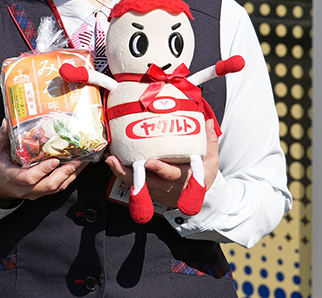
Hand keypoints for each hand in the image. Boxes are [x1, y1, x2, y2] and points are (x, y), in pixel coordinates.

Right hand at [0, 118, 87, 208]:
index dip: (43, 170)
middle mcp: (25, 189)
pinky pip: (58, 187)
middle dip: (65, 172)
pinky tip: (78, 167)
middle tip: (77, 159)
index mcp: (13, 178)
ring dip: (71, 175)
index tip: (54, 160)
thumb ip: (1, 137)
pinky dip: (70, 177)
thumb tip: (6, 121)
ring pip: (56, 188)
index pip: (29, 178)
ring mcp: (35, 192)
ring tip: (83, 161)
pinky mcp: (42, 192)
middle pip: (48, 185)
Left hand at [105, 118, 219, 208]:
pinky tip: (113, 162)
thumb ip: (209, 141)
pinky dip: (122, 173)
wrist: (201, 199)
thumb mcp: (211, 160)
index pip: (170, 174)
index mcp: (183, 177)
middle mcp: (167, 186)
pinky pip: (133, 183)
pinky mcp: (150, 190)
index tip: (149, 162)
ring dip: (120, 171)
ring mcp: (156, 190)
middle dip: (128, 172)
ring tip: (110, 158)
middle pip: (145, 181)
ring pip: (135, 183)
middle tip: (115, 160)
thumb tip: (208, 121)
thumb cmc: (204, 176)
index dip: (159, 169)